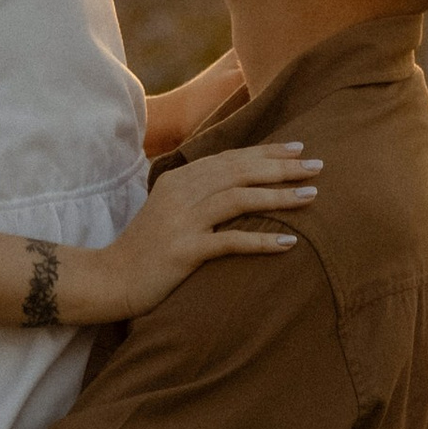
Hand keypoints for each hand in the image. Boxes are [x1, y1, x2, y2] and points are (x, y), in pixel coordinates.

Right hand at [71, 145, 319, 319]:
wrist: (109, 279)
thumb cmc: (145, 250)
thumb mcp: (170, 212)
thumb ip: (197, 197)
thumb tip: (237, 190)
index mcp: (180, 180)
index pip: (231, 158)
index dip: (267, 152)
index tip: (299, 149)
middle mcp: (182, 193)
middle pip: (240, 172)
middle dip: (282, 167)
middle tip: (318, 166)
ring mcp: (182, 221)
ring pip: (239, 199)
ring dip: (279, 196)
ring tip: (312, 196)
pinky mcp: (184, 250)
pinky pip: (229, 242)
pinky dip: (261, 241)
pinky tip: (289, 243)